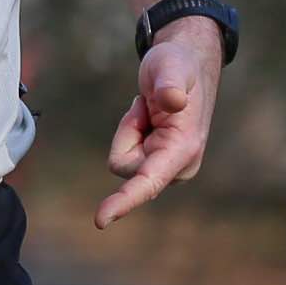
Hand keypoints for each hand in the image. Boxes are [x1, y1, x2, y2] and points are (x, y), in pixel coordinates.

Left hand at [96, 20, 220, 227]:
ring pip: (124, 161)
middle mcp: (179, 165)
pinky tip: (148, 117)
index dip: (125, 200)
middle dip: (127, 133)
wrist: (185, 64)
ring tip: (150, 110)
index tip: (100, 220)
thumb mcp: (170, 66)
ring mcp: (169, 166)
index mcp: (184, 148)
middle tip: (147, 106)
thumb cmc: (177, 64)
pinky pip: (126, 154)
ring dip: (130, 131)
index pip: (148, 181)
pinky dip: (130, 133)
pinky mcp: (159, 163)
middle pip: (124, 166)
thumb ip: (169, 85)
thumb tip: (172, 102)